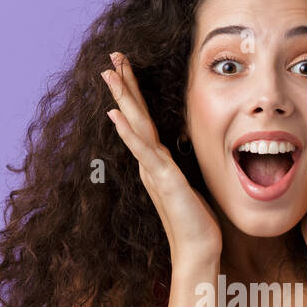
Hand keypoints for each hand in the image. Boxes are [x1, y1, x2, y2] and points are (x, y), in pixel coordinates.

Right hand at [102, 52, 220, 263]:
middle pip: (134, 116)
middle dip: (124, 84)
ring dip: (121, 98)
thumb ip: (177, 168)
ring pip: (135, 126)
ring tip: (108, 73)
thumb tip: (175, 155)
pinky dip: (128, 132)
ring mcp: (154, 169)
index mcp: (157, 162)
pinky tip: (115, 115)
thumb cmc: (196, 222)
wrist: (198, 250)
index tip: (124, 68)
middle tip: (111, 56)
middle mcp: (150, 162)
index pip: (143, 120)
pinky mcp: (162, 179)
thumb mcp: (188, 185)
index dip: (134, 93)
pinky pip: (142, 150)